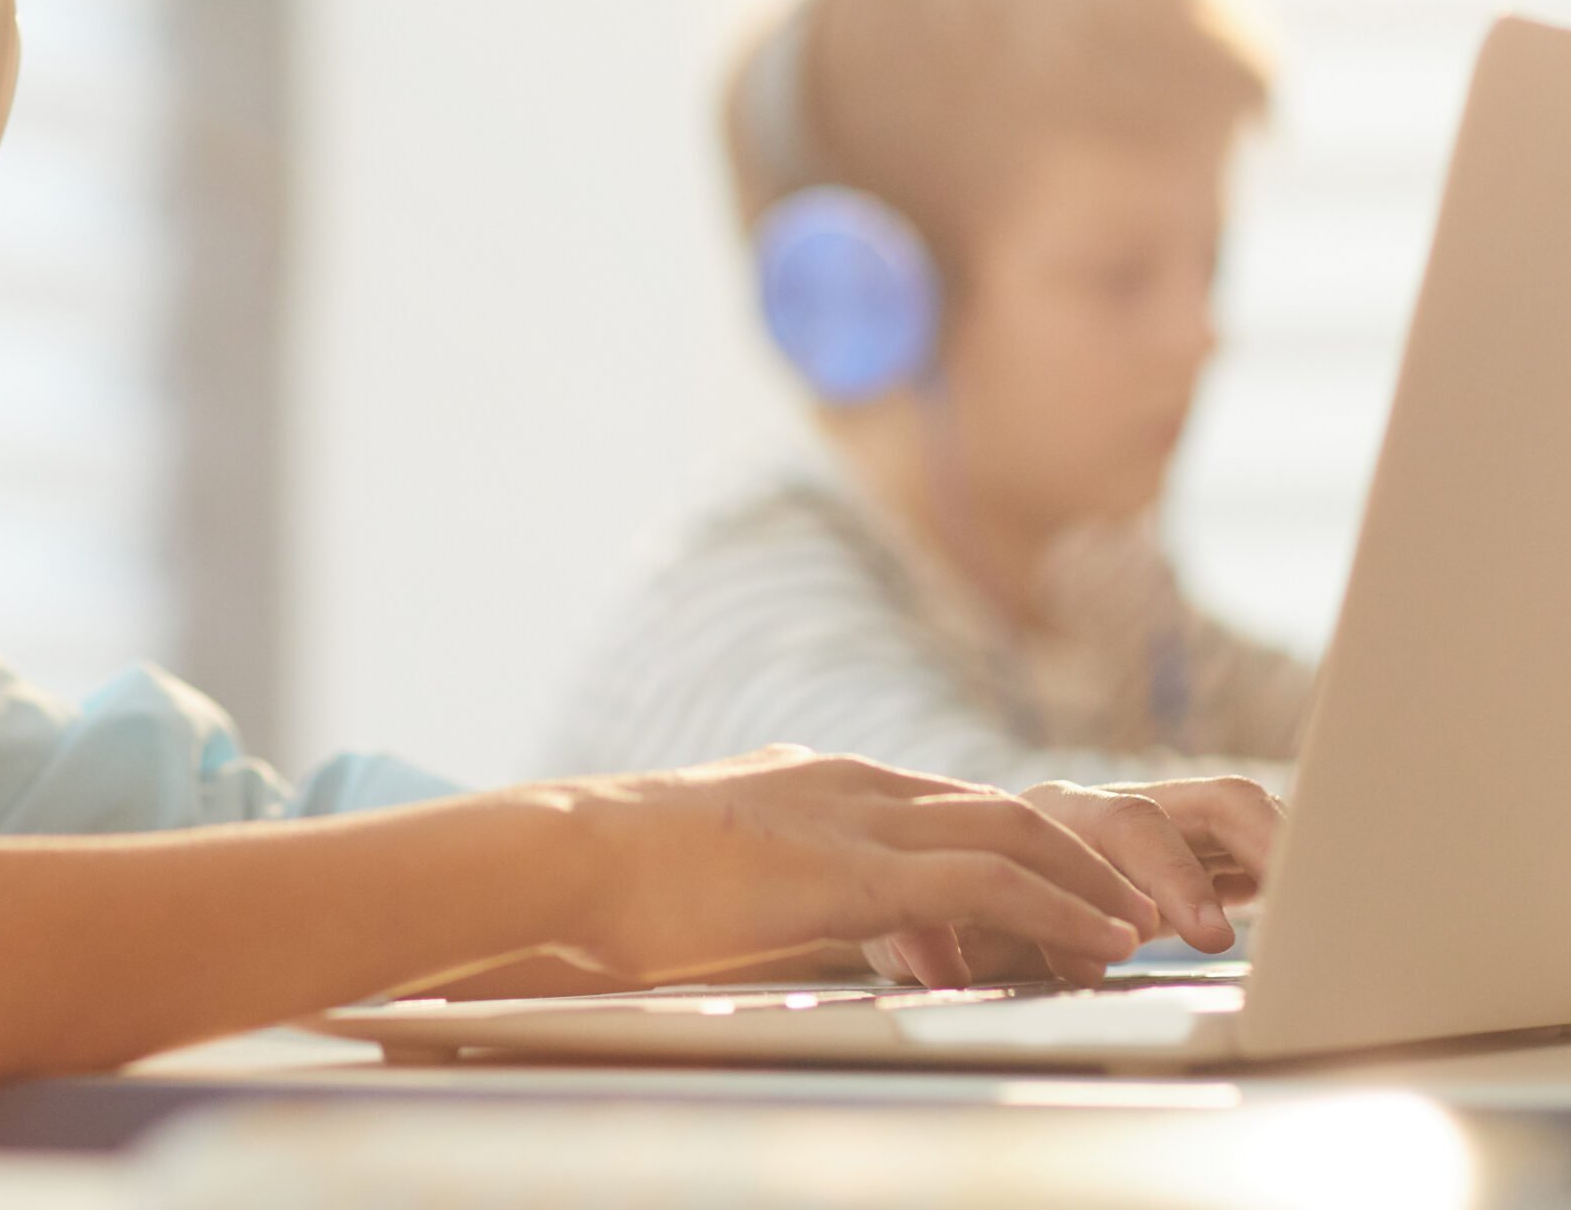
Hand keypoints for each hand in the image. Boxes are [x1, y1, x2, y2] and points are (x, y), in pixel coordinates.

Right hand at [553, 746, 1154, 985]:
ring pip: (1016, 832)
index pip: (957, 809)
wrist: (569, 854)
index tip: (1082, 896)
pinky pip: (986, 882)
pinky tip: (1102, 938)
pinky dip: (1058, 908)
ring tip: (1152, 927)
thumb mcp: (724, 871)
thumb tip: (803, 912)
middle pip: (1006, 809)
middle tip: (1146, 907)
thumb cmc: (623, 879)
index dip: (1032, 853)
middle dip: (1087, 859)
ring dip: (1095, 882)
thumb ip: (782, 881)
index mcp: (824, 783)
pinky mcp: (852, 868)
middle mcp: (855, 784)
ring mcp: (856, 818)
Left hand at [864, 775, 1284, 987]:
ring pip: (1233, 813)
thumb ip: (928, 938)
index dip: (1168, 876)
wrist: (930, 881)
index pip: (1127, 826)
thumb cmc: (928, 908)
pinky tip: (1317, 905)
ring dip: (1280, 852)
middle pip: (1201, 804)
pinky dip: (1285, 866)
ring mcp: (1151, 829)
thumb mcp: (915, 924)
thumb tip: (967, 963)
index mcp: (1050, 819)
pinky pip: (1247, 846)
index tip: (1196, 933)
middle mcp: (1105, 812)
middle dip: (1248, 854)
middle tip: (1260, 923)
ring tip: (1321, 905)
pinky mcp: (1184, 856)